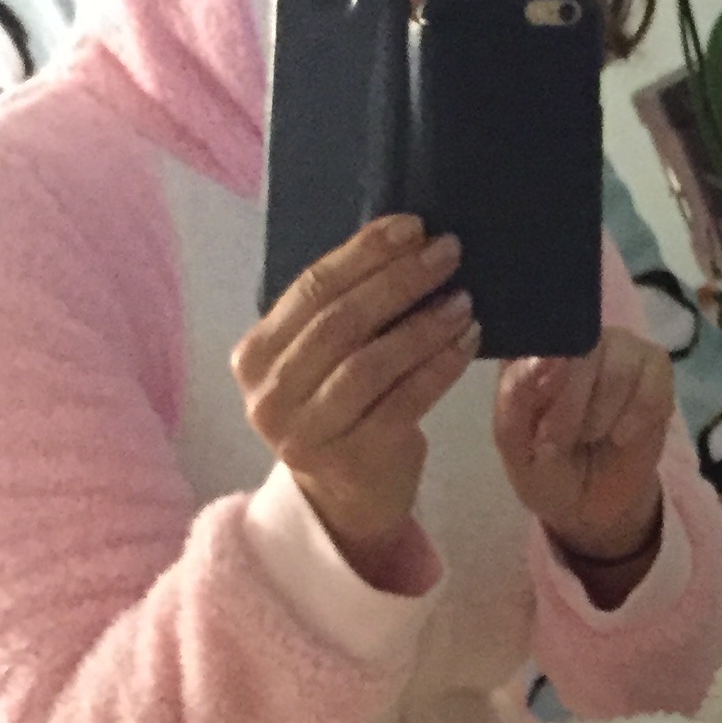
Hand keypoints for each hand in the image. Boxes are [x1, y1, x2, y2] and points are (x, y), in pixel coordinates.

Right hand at [231, 216, 473, 587]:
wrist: (346, 496)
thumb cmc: (339, 409)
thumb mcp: (320, 358)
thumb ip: (339, 309)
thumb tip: (403, 240)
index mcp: (253, 357)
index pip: (311, 290)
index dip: (363, 253)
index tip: (413, 226)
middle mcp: (270, 396)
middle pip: (341, 322)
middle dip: (399, 280)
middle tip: (448, 252)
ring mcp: (308, 433)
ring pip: (372, 362)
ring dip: (424, 324)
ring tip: (463, 298)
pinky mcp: (353, 459)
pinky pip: (405, 401)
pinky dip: (440, 366)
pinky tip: (468, 340)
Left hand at [496, 329, 674, 603]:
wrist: (590, 504)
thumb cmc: (545, 469)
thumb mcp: (514, 445)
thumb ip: (517, 398)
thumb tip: (545, 354)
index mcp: (529, 346)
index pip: (536, 332)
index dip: (541, 370)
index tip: (539, 414)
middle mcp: (575, 334)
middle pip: (581, 349)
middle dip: (570, 407)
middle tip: (561, 442)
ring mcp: (619, 345)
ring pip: (618, 367)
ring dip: (601, 416)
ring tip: (591, 438)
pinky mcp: (655, 366)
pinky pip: (652, 385)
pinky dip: (635, 420)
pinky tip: (621, 436)